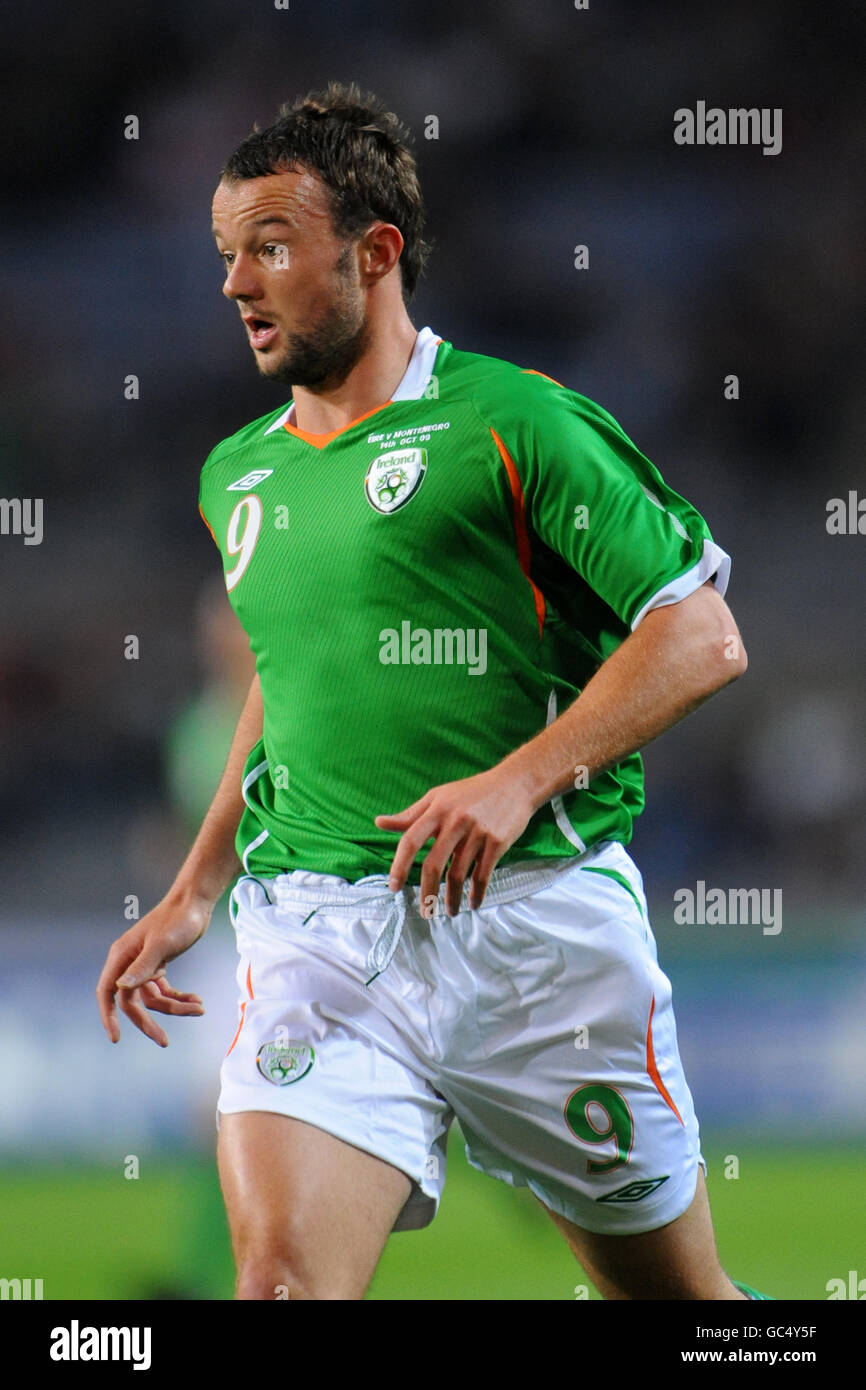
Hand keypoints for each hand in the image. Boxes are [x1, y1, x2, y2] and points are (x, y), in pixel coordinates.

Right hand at [96, 891, 211, 1046]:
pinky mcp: (160, 966)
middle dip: (149, 1021)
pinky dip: (180, 998)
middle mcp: (129, 964)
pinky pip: (165, 991)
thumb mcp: (161, 945)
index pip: (107, 992)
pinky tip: (197, 1001)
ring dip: (175, 1007)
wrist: (196, 903)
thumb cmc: (177, 920)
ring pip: (153, 998)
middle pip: (132, 1002)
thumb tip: (121, 988)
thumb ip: (142, 967)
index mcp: (122, 957)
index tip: (116, 1038)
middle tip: (164, 1042)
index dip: (109, 1016)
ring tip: (200, 1008)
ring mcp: (145, 966)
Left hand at [375, 766, 535, 915]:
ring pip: (458, 874)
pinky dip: (477, 893)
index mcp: (437, 810)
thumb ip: (410, 815)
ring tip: (449, 911)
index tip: (394, 887)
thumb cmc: (472, 792)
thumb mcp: (439, 797)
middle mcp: (455, 821)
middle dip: (427, 893)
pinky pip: (483, 874)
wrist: (515, 784)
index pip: (411, 840)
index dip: (399, 865)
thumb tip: (379, 822)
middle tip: (425, 911)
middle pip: (434, 864)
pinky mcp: (497, 842)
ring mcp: (477, 832)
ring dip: (452, 898)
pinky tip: (473, 903)